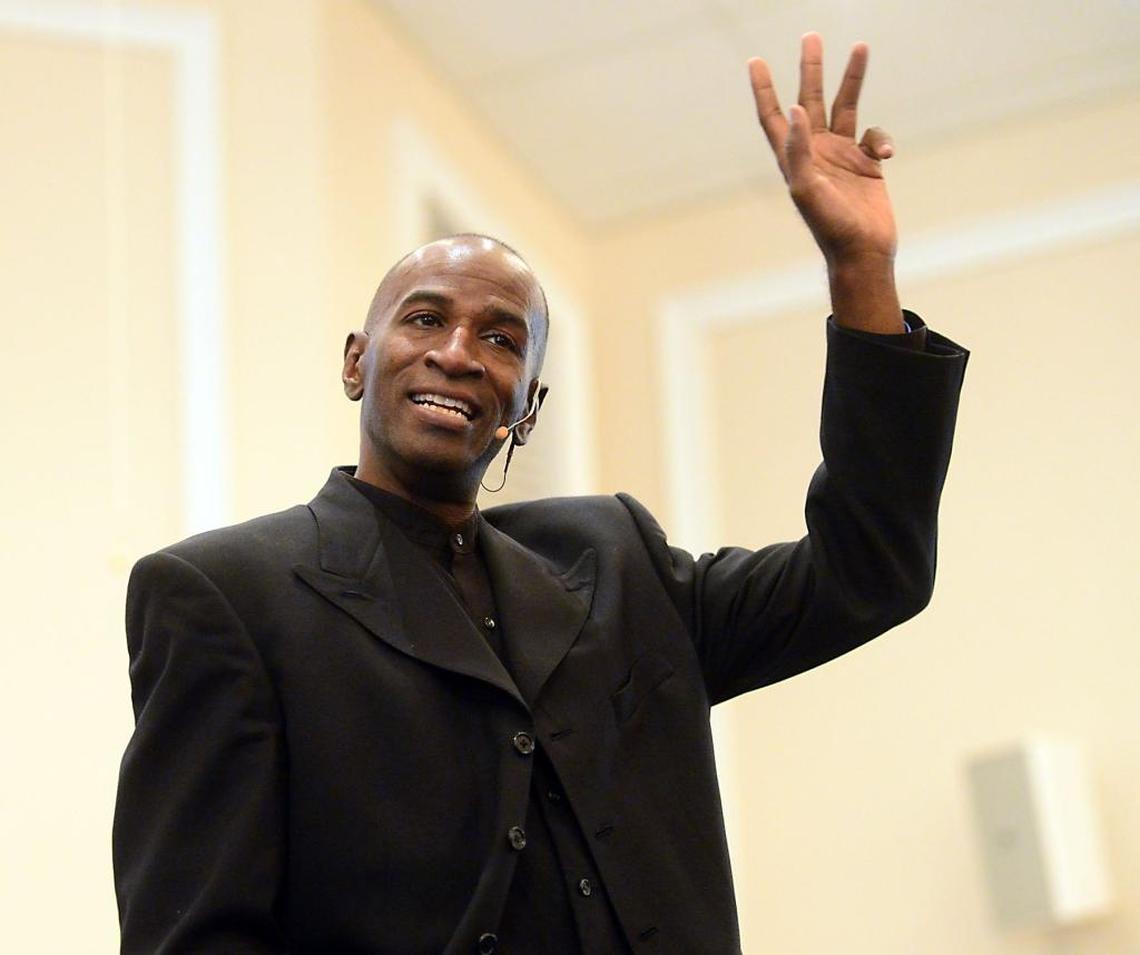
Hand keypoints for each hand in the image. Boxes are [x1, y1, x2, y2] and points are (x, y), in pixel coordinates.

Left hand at [748, 33, 895, 266]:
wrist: (863, 252)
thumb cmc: (830, 227)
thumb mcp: (807, 189)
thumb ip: (799, 150)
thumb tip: (795, 109)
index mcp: (793, 158)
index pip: (773, 117)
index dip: (764, 90)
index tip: (755, 62)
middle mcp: (815, 152)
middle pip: (809, 100)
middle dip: (810, 69)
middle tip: (810, 37)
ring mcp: (842, 156)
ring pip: (846, 107)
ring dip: (852, 79)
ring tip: (860, 47)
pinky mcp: (866, 164)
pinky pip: (875, 137)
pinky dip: (883, 139)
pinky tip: (886, 157)